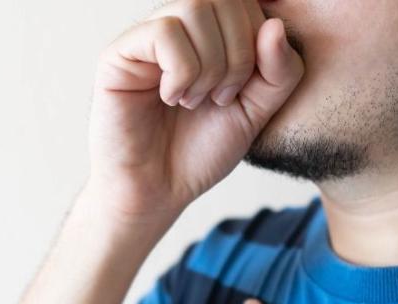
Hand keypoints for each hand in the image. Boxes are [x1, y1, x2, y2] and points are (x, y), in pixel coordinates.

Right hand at [85, 0, 303, 225]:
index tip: (243, 89)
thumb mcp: (258, 111)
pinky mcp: (118, 54)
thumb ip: (279, 71)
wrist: (158, 191)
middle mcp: (177, 26)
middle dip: (239, 53)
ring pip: (194, 7)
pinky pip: (164, 32)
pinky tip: (172, 97)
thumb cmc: (199, 152)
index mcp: (209, 34)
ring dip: (209, 63)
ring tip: (195, 99)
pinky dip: (181, 71)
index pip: (247, 3)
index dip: (260, 42)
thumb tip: (274, 25)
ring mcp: (145, 37)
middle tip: (221, 98)